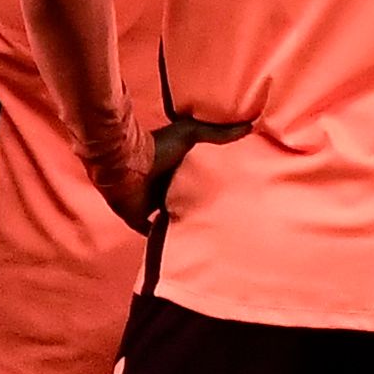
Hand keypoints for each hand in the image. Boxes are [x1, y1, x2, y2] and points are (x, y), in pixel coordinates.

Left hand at [94, 113, 250, 231]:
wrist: (124, 164)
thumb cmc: (155, 148)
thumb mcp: (189, 134)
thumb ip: (215, 133)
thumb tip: (249, 126)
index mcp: (174, 169)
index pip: (194, 180)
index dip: (209, 186)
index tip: (231, 193)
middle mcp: (162, 187)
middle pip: (183, 200)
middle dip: (198, 208)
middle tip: (223, 219)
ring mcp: (148, 204)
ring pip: (170, 217)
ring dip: (182, 224)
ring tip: (206, 236)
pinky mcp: (137, 218)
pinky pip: (152, 233)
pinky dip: (162, 239)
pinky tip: (179, 246)